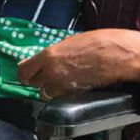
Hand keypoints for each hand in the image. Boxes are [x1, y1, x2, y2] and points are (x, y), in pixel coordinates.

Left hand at [17, 29, 139, 100]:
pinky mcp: (74, 96)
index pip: (23, 72)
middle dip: (38, 81)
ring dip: (51, 89)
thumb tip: (42, 60)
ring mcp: (63, 86)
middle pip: (33, 85)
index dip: (25, 73)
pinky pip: (61, 98)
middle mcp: (52, 73)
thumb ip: (52, 53)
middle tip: (48, 75)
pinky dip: (64, 94)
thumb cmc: (96, 42)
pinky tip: (74, 83)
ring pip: (46, 94)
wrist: (116, 54)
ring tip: (64, 79)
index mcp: (48, 55)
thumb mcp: (69, 42)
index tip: (27, 73)